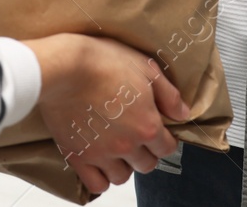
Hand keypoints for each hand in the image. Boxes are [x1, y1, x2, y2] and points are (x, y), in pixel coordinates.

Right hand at [24, 33, 189, 194]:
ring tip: (117, 149)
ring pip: (122, 177)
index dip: (165, 139)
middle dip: (146, 152)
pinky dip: (100, 178)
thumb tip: (182, 114)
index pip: (167, 148)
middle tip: (136, 137)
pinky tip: (99, 162)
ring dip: (124, 166)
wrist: (64, 67)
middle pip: (147, 165)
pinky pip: (96, 185)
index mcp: (147, 125)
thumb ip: (168, 95)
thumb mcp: (145, 68)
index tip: (158, 131)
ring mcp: (102, 154)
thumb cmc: (102, 62)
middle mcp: (127, 145)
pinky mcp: (78, 157)